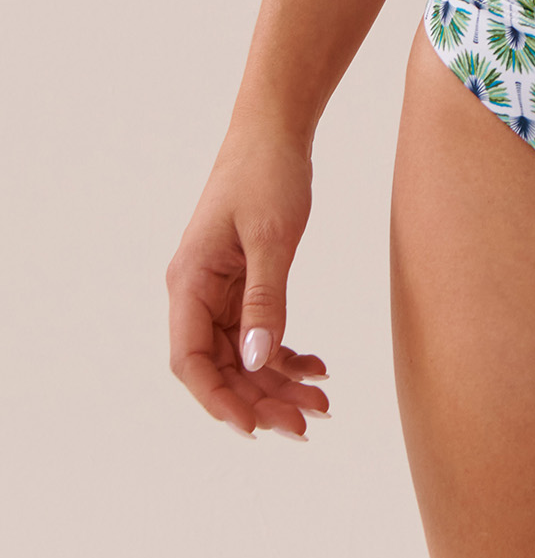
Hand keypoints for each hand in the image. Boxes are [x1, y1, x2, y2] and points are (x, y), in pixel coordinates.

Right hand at [167, 125, 329, 438]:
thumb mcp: (271, 237)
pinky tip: (317, 366)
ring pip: (242, 354)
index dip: (219, 400)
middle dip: (261, 398)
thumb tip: (256, 361)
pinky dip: (286, 352)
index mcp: (189, 282)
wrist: (276, 130)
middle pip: (219, 365)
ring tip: (322, 403)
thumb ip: (265, 300)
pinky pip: (257, 332)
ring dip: (277, 382)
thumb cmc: (268, 173)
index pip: (190, 361)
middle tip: (307, 423)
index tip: (255, 428)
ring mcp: (218, 289)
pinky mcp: (242, 282)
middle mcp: (196, 292)